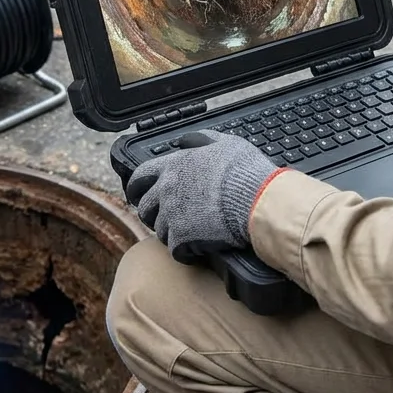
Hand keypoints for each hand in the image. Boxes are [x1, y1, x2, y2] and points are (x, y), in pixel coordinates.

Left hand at [125, 131, 281, 263]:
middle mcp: (167, 189)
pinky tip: (196, 251)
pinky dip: (185, 253)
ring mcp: (172, 214)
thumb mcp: (224, 143)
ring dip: (172, 234)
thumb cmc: (245, 171)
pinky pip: (175, 250)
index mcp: (174, 165)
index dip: (136, 186)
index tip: (137, 194)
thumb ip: (201, 140)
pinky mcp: (181, 238)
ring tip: (189, 236)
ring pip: (160, 231)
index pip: (140, 175)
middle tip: (165, 220)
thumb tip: (186, 140)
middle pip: (145, 207)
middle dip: (153, 214)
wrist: (256, 200)